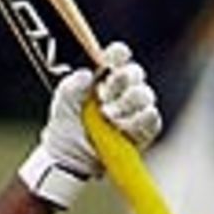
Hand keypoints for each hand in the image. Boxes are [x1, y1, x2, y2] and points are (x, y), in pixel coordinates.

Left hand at [18, 42, 160, 209]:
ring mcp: (134, 110)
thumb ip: (71, 88)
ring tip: (109, 115)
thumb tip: (85, 75)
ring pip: (144, 95)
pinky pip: (151, 120)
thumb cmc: (67, 127)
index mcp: (104, 77)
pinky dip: (143, 119)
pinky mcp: (143, 131)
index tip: (112, 57)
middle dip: (122, 80)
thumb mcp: (62, 105)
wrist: (70, 159)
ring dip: (128, 102)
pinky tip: (131, 122)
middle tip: (106, 94)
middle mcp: (122, 90)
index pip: (117, 57)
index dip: (117, 54)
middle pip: (134, 73)